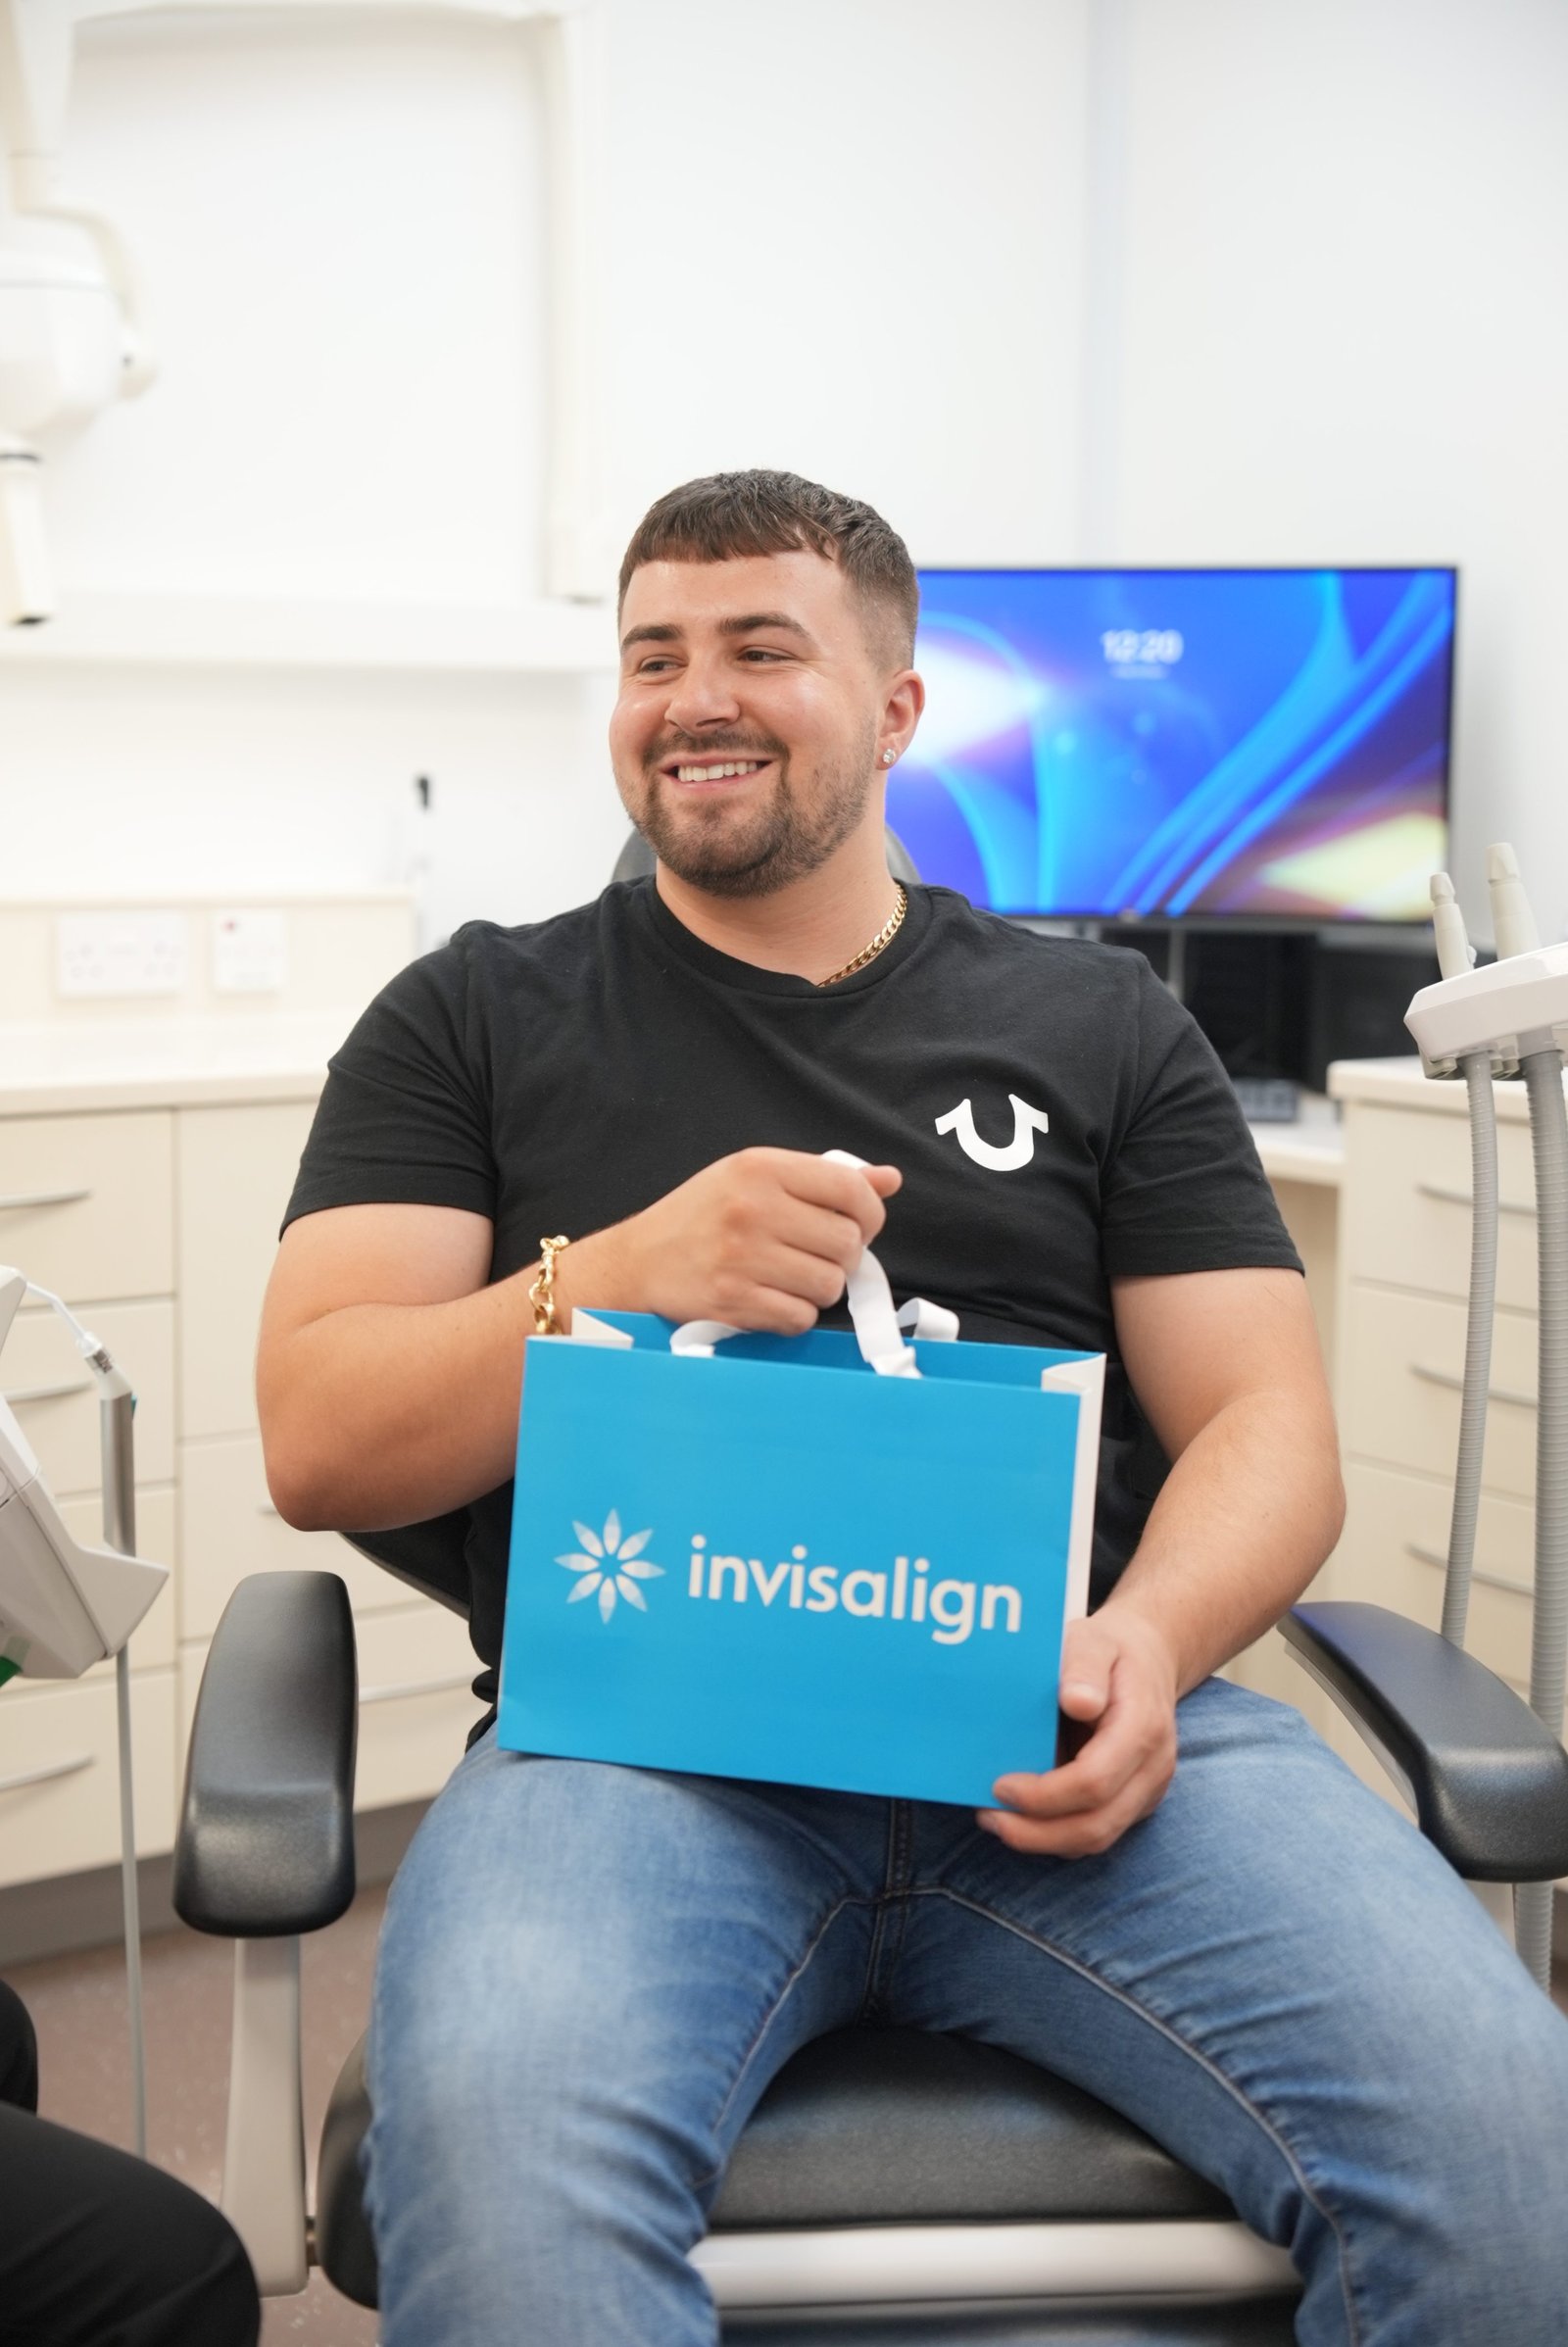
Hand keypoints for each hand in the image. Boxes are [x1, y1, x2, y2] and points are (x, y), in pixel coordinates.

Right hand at [567, 1148, 901, 1336]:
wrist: (637, 1262)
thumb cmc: (701, 1218)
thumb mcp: (754, 1178)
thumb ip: (822, 1178)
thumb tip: (889, 1180)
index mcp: (760, 1168)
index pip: (849, 1188)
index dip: (870, 1213)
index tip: (859, 1226)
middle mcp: (752, 1208)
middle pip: (847, 1242)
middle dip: (842, 1256)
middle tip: (816, 1256)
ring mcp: (742, 1257)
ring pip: (829, 1284)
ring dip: (819, 1289)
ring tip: (791, 1279)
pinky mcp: (733, 1300)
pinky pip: (800, 1317)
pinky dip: (794, 1315)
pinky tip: (771, 1300)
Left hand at [979, 1608, 1178, 1857]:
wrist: (1148, 1661)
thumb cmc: (1110, 1651)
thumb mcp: (1093, 1640)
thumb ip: (1084, 1666)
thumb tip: (1078, 1701)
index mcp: (1142, 1728)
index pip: (1094, 1781)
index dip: (1044, 1794)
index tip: (1001, 1785)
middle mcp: (1152, 1769)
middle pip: (1096, 1825)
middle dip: (1036, 1831)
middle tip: (988, 1816)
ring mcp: (1146, 1791)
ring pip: (1096, 1838)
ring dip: (1042, 1839)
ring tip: (996, 1819)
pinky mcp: (1132, 1802)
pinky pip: (1095, 1832)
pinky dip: (1055, 1834)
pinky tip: (1021, 1817)